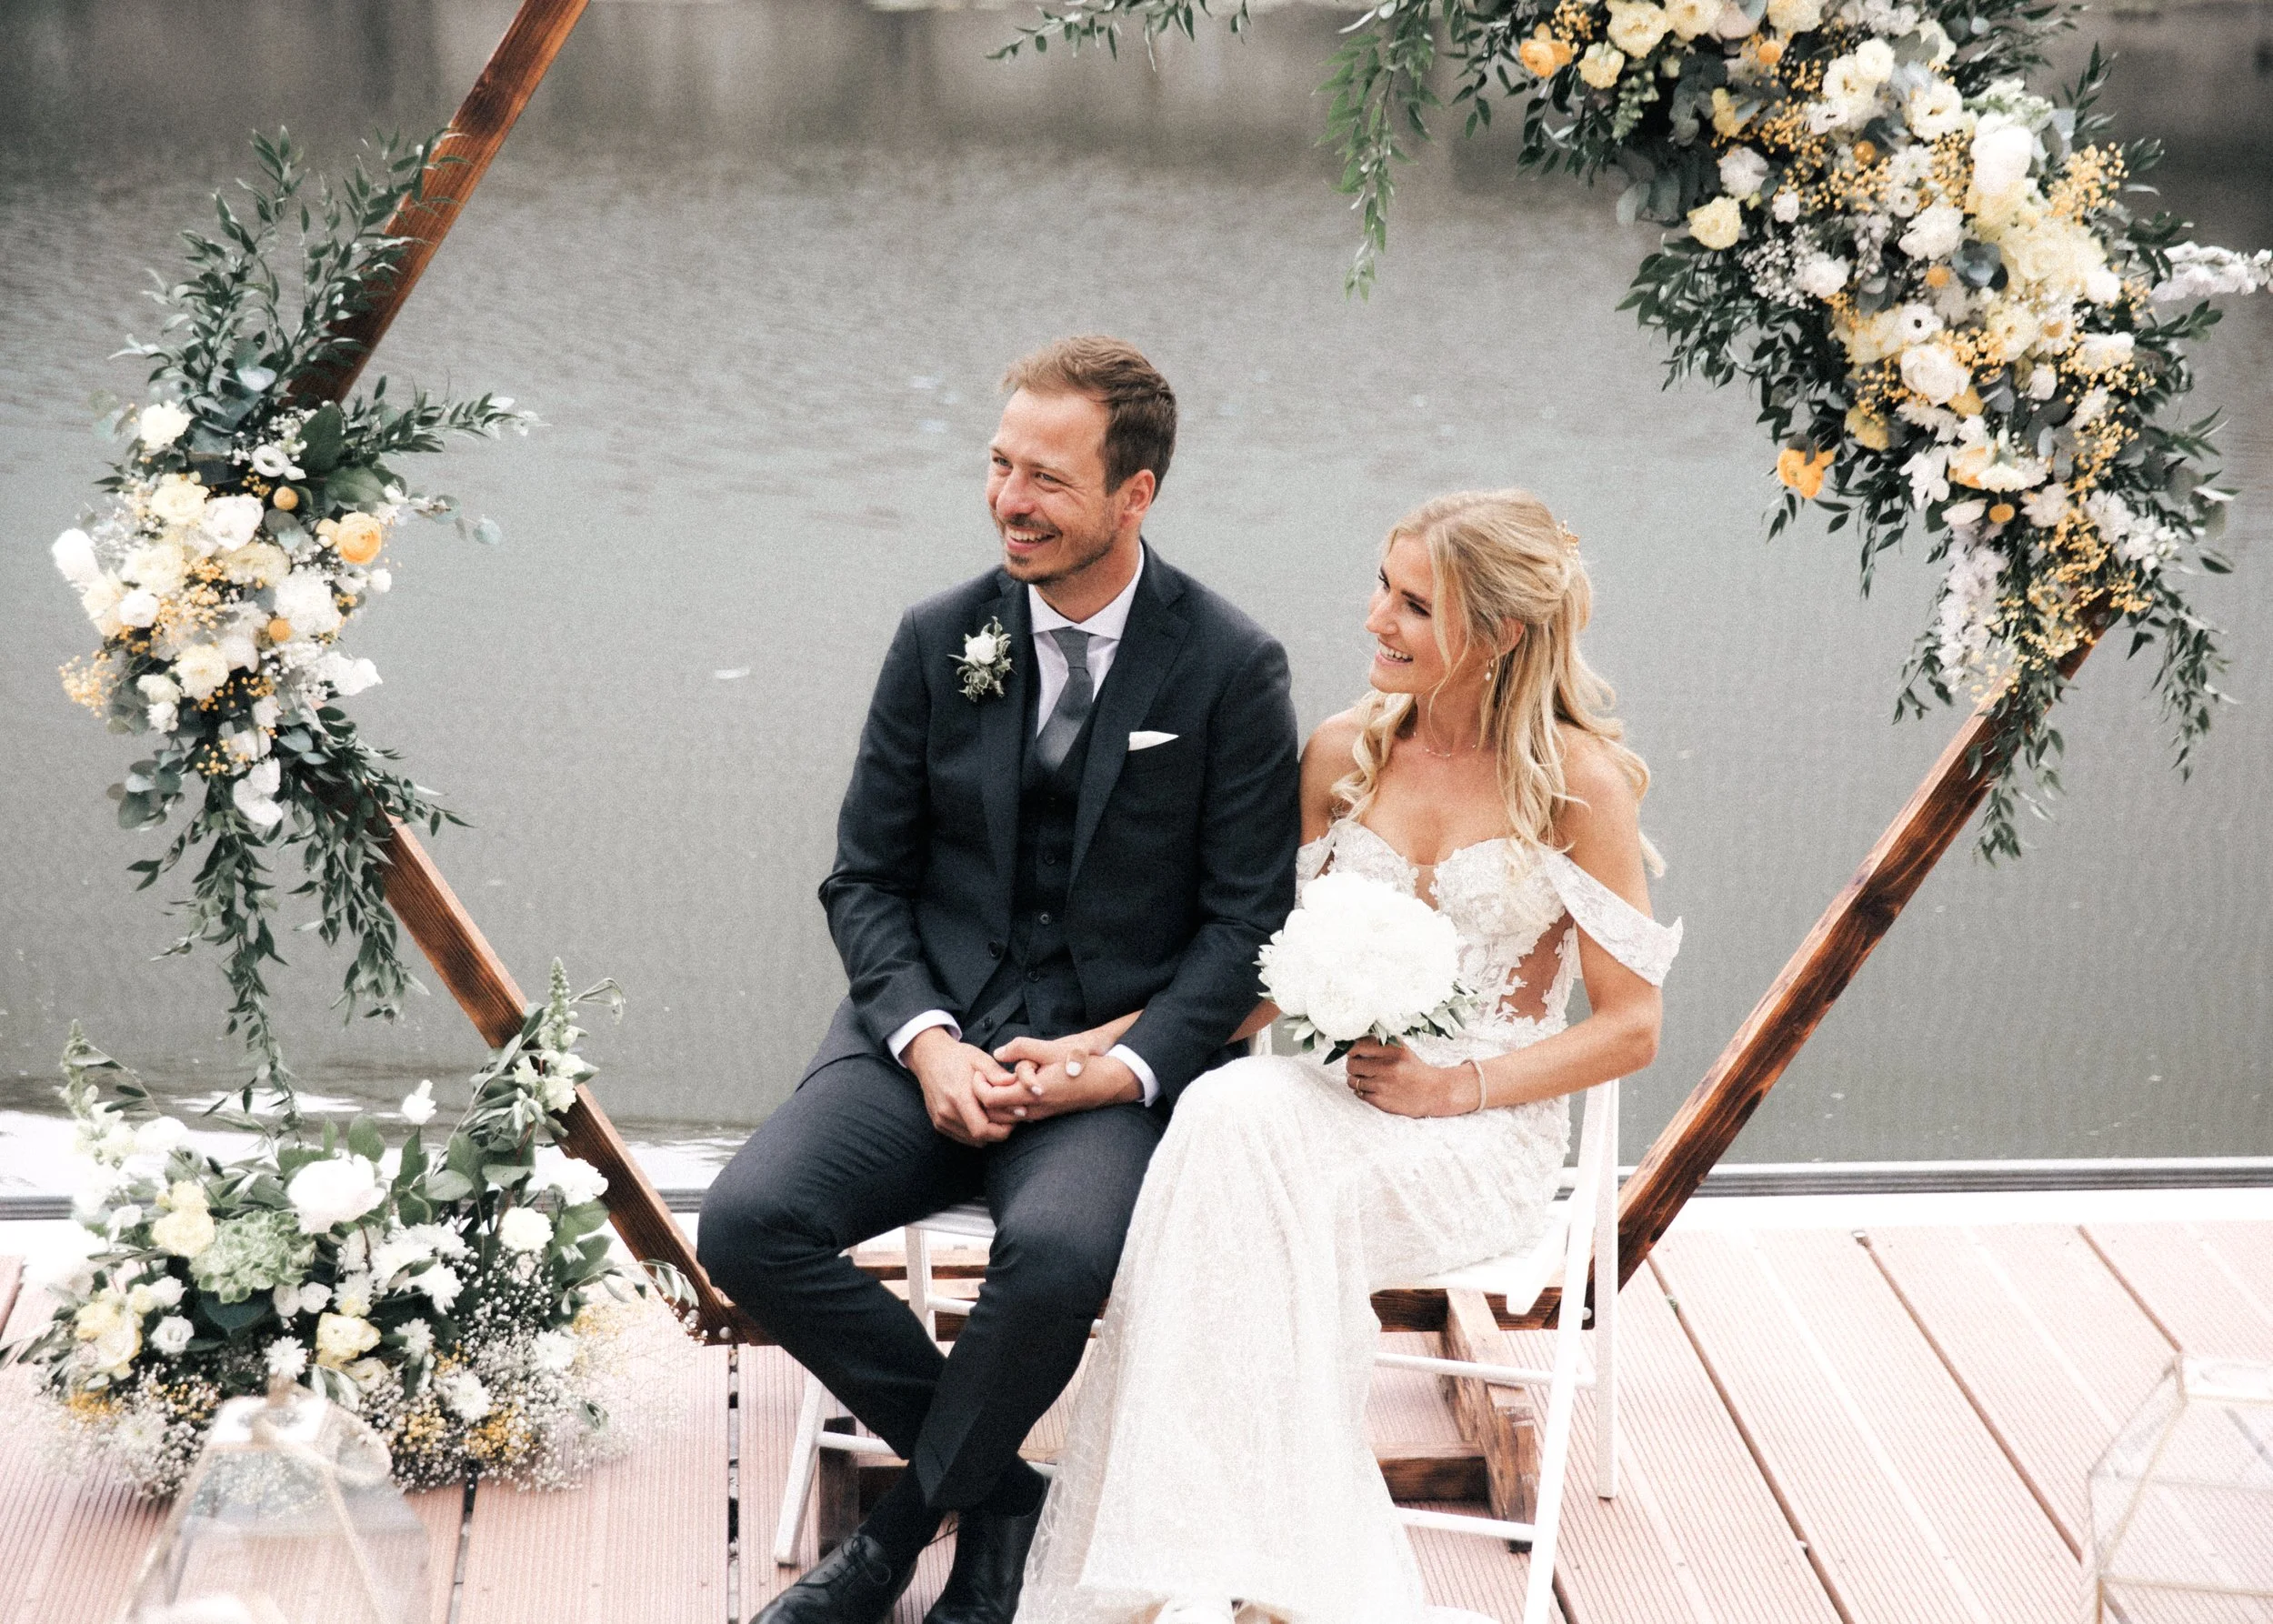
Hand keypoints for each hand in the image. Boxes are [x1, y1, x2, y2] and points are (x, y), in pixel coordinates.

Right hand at [905, 1027, 1015, 1145]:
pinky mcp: (938, 1124)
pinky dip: (976, 1132)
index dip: (1003, 1128)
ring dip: (988, 1133)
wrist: (929, 1057)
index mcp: (958, 1096)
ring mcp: (941, 1120)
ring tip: (997, 1115)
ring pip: (972, 1140)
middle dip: (999, 1131)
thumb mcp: (980, 1058)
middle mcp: (947, 1112)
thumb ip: (997, 1074)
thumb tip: (1018, 1087)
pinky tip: (983, 1116)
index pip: (983, 1129)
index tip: (1014, 1116)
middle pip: (980, 1137)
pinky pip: (963, 1137)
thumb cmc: (958, 1056)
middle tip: (1011, 1117)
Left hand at [979, 1035, 1141, 1125]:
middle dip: (981, 1098)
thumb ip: (1024, 1048)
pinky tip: (1008, 1090)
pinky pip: (1017, 1115)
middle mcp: (1033, 1109)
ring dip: (994, 1102)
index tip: (977, 1072)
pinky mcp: (1044, 1115)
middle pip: (993, 1113)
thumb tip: (999, 1051)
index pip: (990, 1099)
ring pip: (1004, 1117)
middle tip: (979, 1079)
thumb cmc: (1080, 1066)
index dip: (978, 1087)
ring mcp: (1038, 1115)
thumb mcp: (1052, 1050)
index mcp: (1031, 1094)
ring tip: (991, 1083)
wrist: (1105, 1084)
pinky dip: (1006, 1106)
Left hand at [1343, 1038, 1467, 1117]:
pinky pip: (1359, 1094)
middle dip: (1352, 1065)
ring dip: (1355, 1080)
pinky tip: (1372, 1088)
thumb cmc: (1414, 1069)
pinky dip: (1362, 1091)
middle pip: (1351, 1064)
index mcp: (1392, 1050)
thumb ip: (1380, 1042)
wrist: (1434, 1092)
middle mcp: (1388, 1066)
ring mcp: (1384, 1085)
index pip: (1357, 1046)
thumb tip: (1352, 1041)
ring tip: (1366, 1078)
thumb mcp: (1401, 1049)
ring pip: (1352, 1081)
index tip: (1354, 1053)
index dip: (1351, 1050)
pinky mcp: (1382, 1101)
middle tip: (1359, 1067)